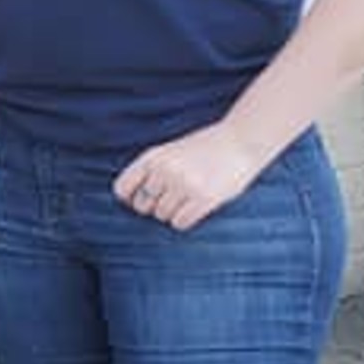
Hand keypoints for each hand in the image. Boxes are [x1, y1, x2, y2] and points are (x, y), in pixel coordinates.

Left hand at [112, 121, 267, 231]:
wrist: (241, 140)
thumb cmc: (203, 148)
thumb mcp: (169, 151)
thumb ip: (150, 171)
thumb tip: (130, 202)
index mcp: (152, 157)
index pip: (122, 188)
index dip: (130, 198)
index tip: (143, 198)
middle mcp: (165, 170)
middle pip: (142, 206)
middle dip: (154, 206)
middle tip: (173, 197)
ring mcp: (184, 185)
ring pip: (162, 216)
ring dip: (172, 212)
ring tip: (188, 198)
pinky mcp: (204, 198)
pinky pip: (180, 223)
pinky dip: (185, 219)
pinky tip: (195, 206)